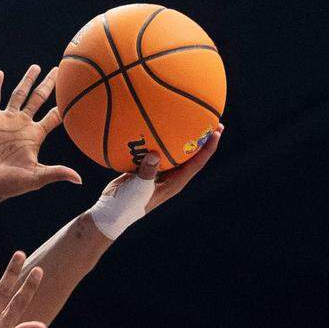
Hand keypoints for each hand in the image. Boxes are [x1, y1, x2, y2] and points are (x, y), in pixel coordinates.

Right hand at [0, 66, 81, 203]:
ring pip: (19, 94)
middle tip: (60, 70)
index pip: (53, 117)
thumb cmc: (8, 184)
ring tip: (36, 67)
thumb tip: (79, 180)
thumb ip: (56, 173)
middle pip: (39, 99)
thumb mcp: (35, 178)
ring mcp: (6, 121)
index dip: (64, 107)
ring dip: (27, 80)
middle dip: (49, 85)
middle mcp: (22, 125)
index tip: (76, 94)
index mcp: (35, 136)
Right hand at [101, 123, 222, 213]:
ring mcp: (158, 172)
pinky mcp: (145, 168)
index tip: (217, 131)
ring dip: (181, 135)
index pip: (197, 163)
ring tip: (187, 116)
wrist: (111, 211)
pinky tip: (155, 123)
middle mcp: (170, 176)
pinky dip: (156, 138)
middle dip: (201, 138)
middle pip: (191, 154)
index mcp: (174, 183)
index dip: (209, 147)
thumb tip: (154, 154)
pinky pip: (154, 150)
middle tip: (211, 119)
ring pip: (173, 150)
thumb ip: (147, 172)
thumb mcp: (138, 189)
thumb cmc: (127, 205)